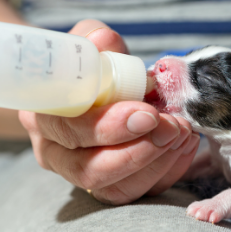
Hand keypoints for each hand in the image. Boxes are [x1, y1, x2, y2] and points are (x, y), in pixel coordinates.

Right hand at [19, 19, 199, 204]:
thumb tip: (104, 42)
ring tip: (182, 133)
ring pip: (117, 189)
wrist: (91, 87)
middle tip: (172, 127)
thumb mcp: (88, 44)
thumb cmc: (89, 66)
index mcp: (46, 117)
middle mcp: (58, 153)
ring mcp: (83, 173)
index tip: (147, 113)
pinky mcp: (113, 183)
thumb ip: (93, 41)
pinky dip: (168, 170)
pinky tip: (183, 144)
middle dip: (139, 152)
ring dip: (157, 163)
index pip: (70, 131)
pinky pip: (141, 190)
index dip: (108, 127)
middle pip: (91, 170)